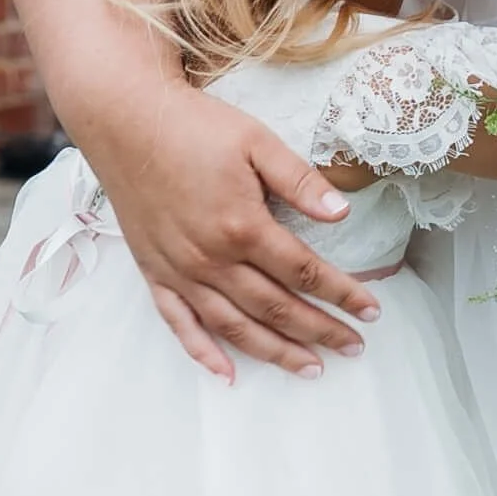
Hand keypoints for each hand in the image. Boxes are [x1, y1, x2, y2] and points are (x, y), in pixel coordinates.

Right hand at [81, 77, 383, 380]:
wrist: (125, 121)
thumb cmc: (193, 127)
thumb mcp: (257, 141)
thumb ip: (300, 180)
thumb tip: (342, 213)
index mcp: (242, 226)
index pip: (304, 272)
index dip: (342, 294)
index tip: (371, 311)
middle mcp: (211, 259)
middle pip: (276, 309)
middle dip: (320, 332)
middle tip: (353, 347)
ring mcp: (180, 272)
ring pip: (234, 327)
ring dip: (276, 352)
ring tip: (310, 368)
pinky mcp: (154, 273)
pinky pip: (180, 324)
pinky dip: (204, 353)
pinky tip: (228, 374)